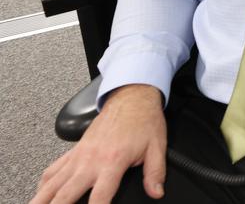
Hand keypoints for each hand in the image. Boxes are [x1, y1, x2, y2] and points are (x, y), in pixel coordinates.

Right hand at [32, 84, 166, 203]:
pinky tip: (40, 194)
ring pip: (52, 183)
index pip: (99, 197)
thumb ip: (155, 172)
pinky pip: (52, 170)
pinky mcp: (74, 150)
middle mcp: (91, 160)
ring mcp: (79, 155)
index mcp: (112, 162)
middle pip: (66, 194)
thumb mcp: (156, 147)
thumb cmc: (143, 121)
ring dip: (41, 199)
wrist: (131, 97)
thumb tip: (156, 192)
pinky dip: (44, 185)